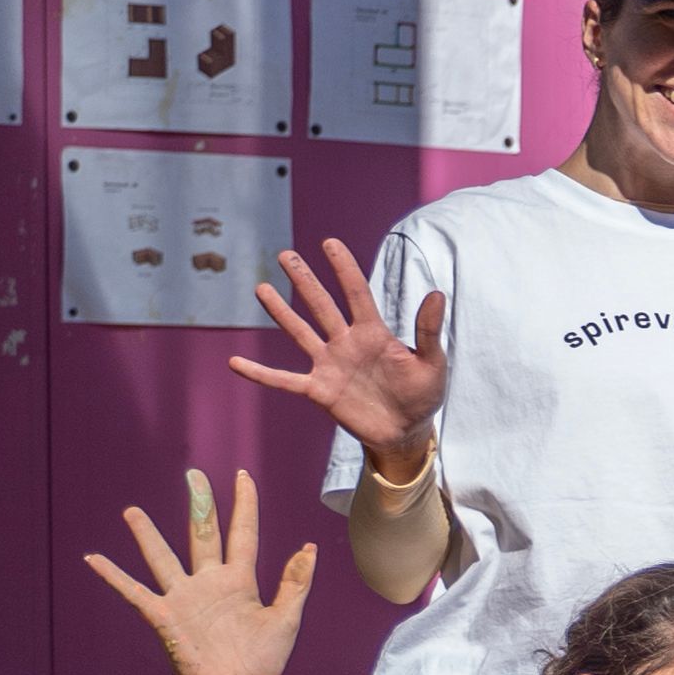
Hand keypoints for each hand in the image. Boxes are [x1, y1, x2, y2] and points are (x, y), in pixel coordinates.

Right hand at [82, 471, 312, 674]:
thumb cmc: (263, 659)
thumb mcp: (286, 619)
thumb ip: (295, 583)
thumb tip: (310, 547)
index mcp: (241, 580)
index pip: (243, 532)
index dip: (244, 504)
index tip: (241, 476)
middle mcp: (209, 582)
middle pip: (203, 534)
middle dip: (199, 505)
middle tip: (193, 475)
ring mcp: (184, 597)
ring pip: (163, 557)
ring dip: (147, 535)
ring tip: (132, 511)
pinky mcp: (164, 617)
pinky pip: (134, 592)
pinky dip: (114, 576)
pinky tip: (94, 559)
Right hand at [228, 238, 449, 458]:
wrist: (406, 431)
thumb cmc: (422, 394)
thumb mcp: (432, 362)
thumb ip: (428, 330)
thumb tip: (438, 293)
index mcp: (374, 333)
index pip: (356, 293)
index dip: (344, 268)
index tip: (329, 243)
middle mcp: (346, 343)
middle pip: (321, 305)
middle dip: (304, 280)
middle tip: (285, 254)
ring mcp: (329, 365)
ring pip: (299, 333)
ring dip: (280, 312)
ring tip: (261, 288)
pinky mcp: (318, 390)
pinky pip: (284, 380)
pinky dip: (260, 373)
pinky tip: (235, 362)